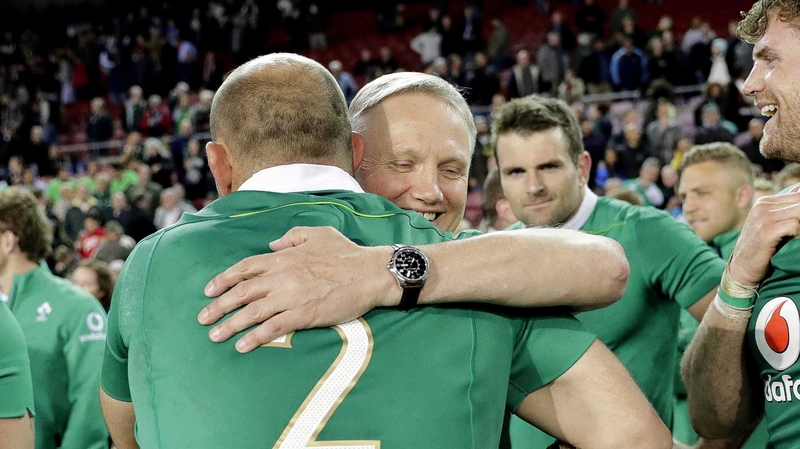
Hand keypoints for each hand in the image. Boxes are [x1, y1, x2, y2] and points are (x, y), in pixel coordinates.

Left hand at [198, 226, 396, 352]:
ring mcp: (292, 296)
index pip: (245, 267)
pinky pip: (274, 327)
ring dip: (230, 325)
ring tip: (215, 335)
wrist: (370, 273)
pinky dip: (255, 337)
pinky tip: (242, 345)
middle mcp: (283, 276)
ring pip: (253, 312)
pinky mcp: (304, 315)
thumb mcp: (318, 233)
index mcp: (284, 257)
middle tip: (203, 318)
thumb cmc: (347, 253)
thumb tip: (271, 243)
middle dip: (219, 306)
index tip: (209, 290)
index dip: (224, 279)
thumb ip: (292, 236)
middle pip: (242, 291)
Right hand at [728, 191, 799, 286]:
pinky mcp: (765, 231)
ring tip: (794, 236)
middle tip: (796, 231)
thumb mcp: (772, 222)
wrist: (742, 266)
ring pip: (799, 212)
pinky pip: (794, 225)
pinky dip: (797, 234)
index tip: (798, 223)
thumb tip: (799, 191)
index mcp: (764, 201)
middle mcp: (762, 206)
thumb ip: (786, 208)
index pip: (798, 195)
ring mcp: (762, 217)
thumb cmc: (762, 246)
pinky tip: (789, 241)